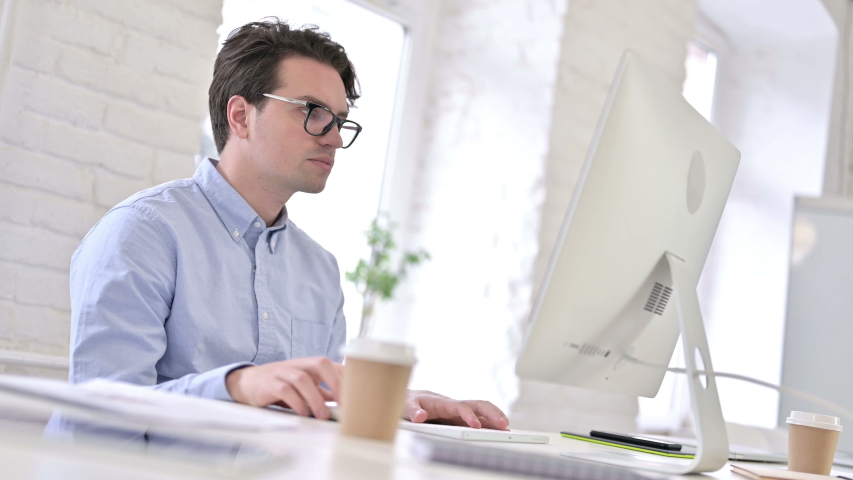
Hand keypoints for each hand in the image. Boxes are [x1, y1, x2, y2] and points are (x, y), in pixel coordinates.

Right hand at [225, 357, 341, 419]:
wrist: (247, 382)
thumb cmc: (280, 385)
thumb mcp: (304, 387)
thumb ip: (323, 394)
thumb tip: (344, 406)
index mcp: (310, 365)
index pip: (333, 366)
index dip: (346, 379)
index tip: (356, 396)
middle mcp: (298, 365)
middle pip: (321, 364)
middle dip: (335, 382)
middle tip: (343, 403)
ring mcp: (283, 372)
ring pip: (303, 379)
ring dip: (315, 398)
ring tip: (322, 416)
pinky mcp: (269, 383)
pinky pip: (285, 389)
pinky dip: (296, 402)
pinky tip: (302, 413)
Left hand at [403, 390, 509, 429]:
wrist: (410, 399)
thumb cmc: (410, 402)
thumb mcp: (406, 406)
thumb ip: (413, 411)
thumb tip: (420, 417)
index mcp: (443, 403)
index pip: (461, 407)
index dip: (469, 416)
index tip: (476, 426)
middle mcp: (455, 405)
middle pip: (478, 405)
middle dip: (492, 414)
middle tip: (503, 425)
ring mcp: (459, 411)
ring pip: (482, 410)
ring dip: (495, 416)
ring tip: (506, 427)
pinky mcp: (460, 418)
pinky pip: (479, 417)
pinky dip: (490, 422)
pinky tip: (498, 429)